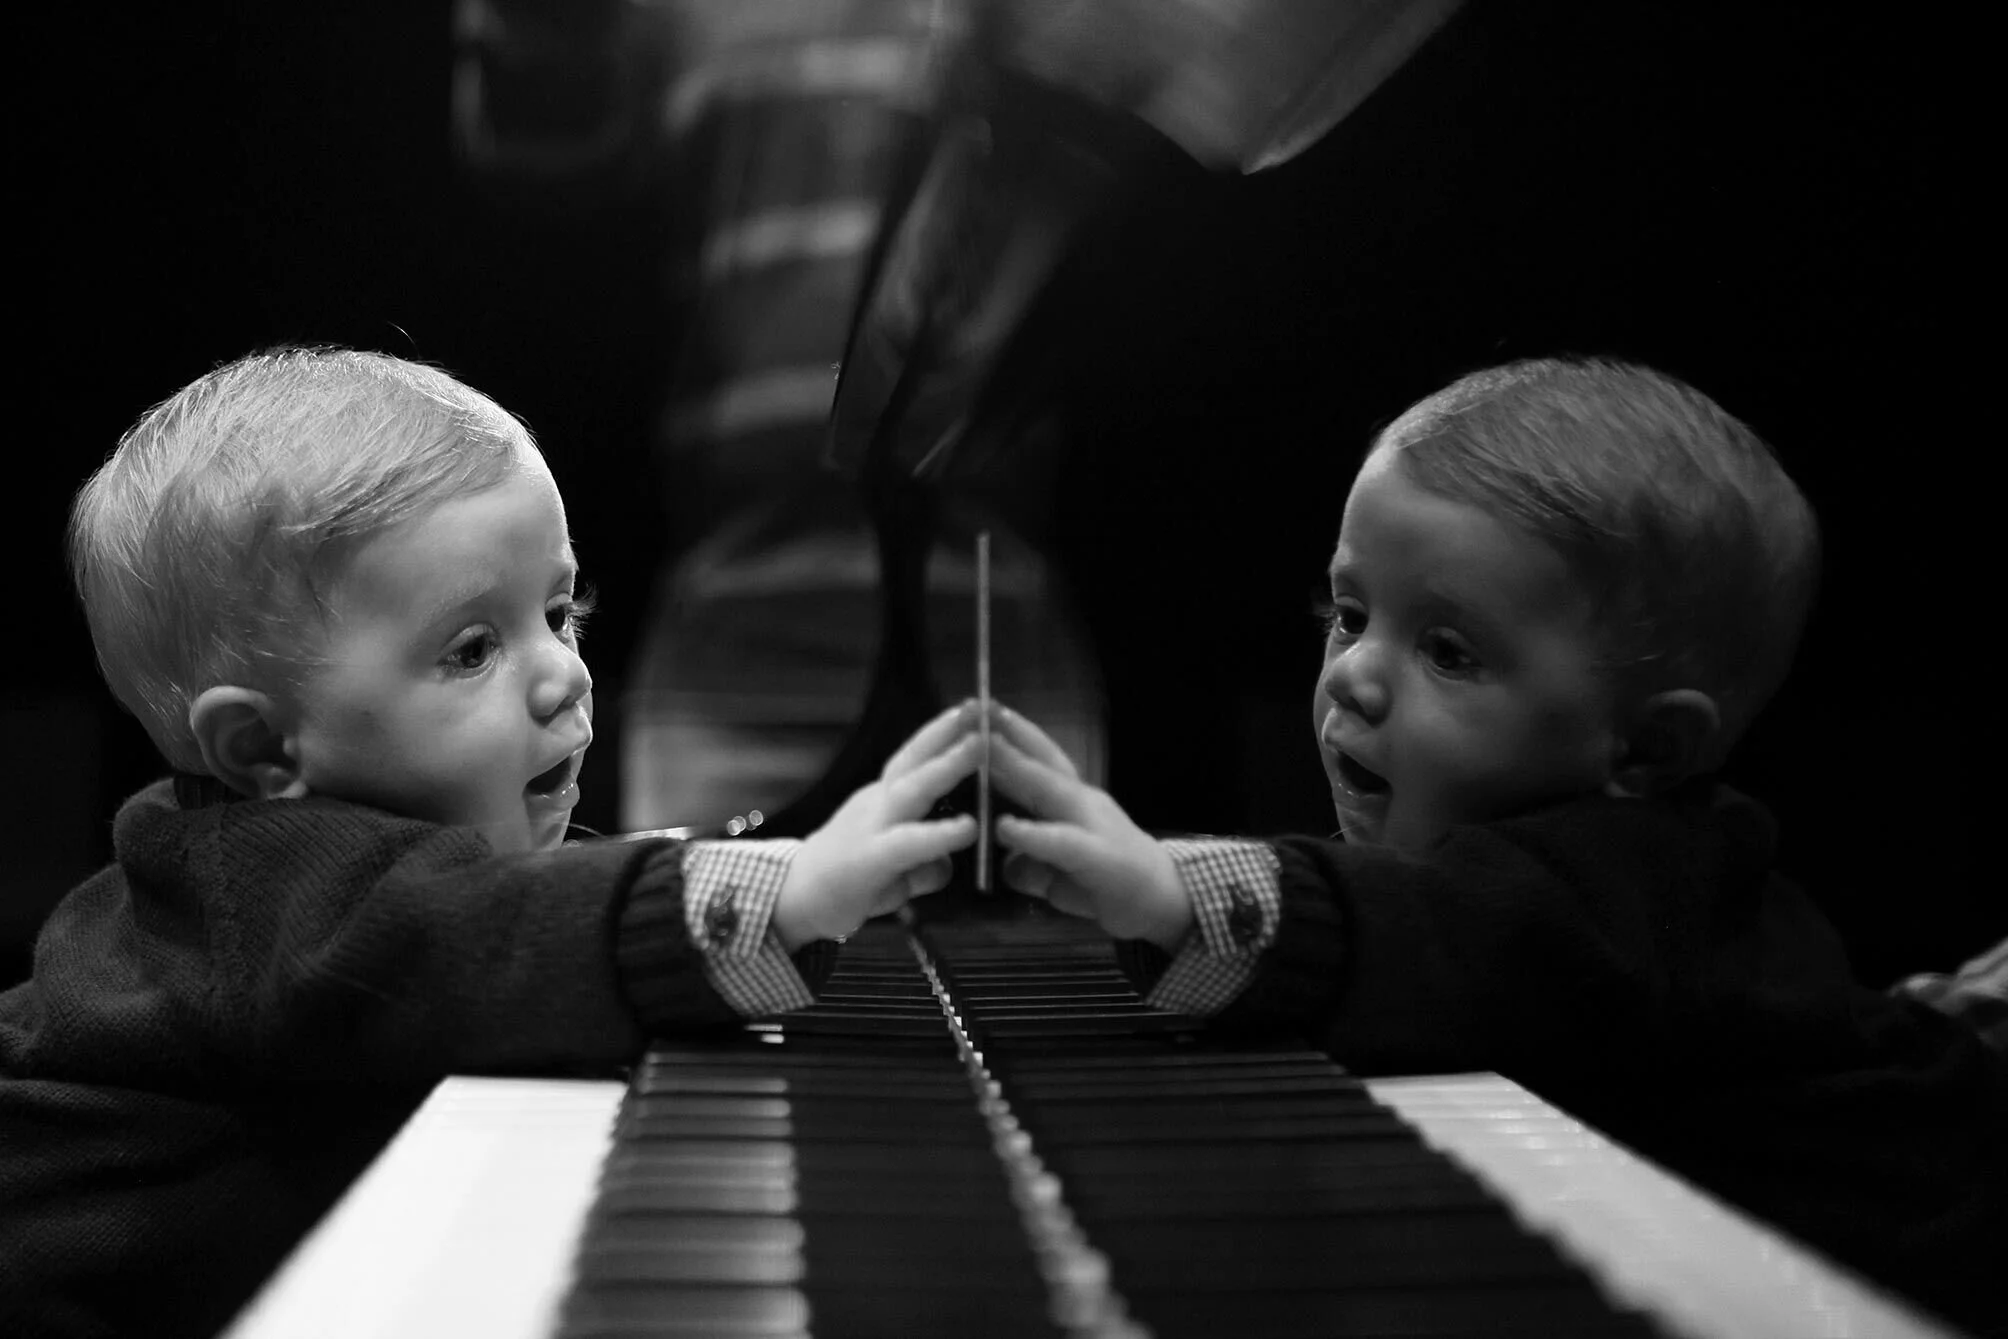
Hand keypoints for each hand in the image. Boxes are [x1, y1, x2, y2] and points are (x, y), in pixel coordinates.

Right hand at [773, 701, 981, 948]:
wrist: (794, 899)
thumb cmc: (849, 879)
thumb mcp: (895, 865)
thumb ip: (925, 860)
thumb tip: (947, 861)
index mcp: (883, 798)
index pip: (914, 757)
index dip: (943, 732)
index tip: (974, 709)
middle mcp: (878, 804)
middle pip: (913, 759)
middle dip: (948, 732)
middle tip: (981, 707)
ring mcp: (872, 829)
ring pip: (912, 789)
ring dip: (946, 766)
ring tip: (979, 746)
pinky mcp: (870, 860)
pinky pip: (909, 843)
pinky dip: (940, 833)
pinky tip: (969, 827)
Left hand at [986, 704, 1192, 948]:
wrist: (1164, 900)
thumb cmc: (1108, 880)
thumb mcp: (1057, 871)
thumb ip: (1030, 860)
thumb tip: (1004, 860)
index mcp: (1069, 798)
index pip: (1036, 757)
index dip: (1004, 734)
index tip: (971, 710)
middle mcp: (1081, 800)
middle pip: (1042, 758)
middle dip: (1006, 732)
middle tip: (972, 707)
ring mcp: (1093, 824)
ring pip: (1051, 787)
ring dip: (1017, 764)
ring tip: (984, 746)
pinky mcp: (1100, 856)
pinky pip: (1062, 841)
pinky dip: (1033, 833)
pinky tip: (1006, 827)